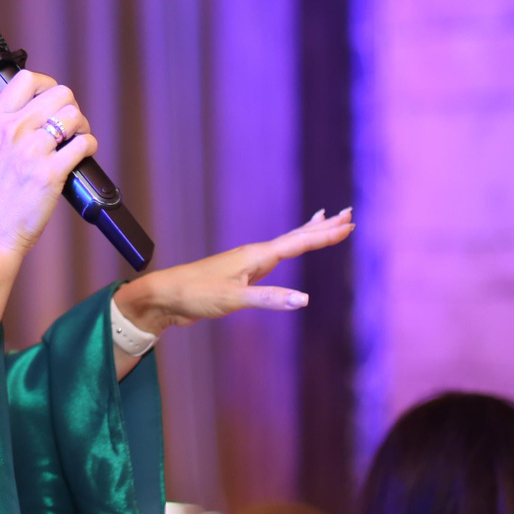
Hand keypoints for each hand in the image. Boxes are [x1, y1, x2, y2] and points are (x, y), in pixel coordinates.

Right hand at [0, 70, 99, 258]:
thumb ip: (3, 130)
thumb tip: (32, 113)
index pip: (25, 80)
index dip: (47, 85)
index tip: (52, 100)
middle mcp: (10, 132)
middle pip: (58, 93)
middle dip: (70, 107)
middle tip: (69, 126)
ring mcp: (30, 152)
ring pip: (73, 115)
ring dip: (82, 126)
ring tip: (77, 141)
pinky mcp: (49, 174)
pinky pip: (83, 144)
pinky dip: (89, 147)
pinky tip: (83, 156)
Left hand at [116, 208, 354, 332]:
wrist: (165, 296)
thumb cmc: (195, 294)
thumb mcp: (233, 299)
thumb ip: (268, 299)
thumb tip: (304, 299)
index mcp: (256, 256)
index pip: (298, 242)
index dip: (325, 235)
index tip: (349, 225)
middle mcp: (255, 255)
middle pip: (296, 236)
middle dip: (323, 227)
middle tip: (348, 213)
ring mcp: (248, 263)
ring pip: (286, 244)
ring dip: (308, 234)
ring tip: (324, 220)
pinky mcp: (242, 275)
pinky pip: (274, 257)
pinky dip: (288, 249)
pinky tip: (286, 251)